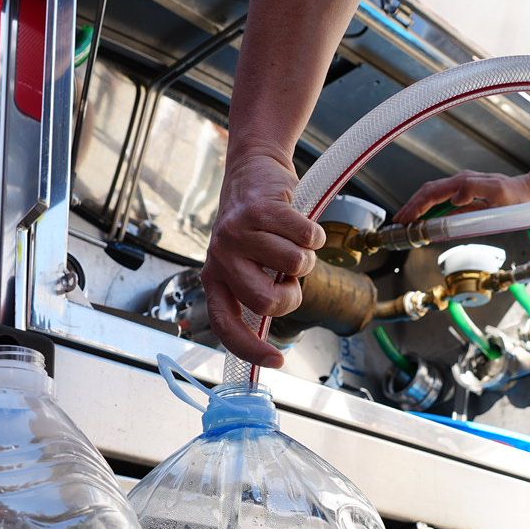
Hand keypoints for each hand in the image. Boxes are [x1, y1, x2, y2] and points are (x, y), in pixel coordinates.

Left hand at [201, 152, 325, 367]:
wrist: (253, 168)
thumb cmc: (256, 225)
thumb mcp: (246, 262)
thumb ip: (256, 291)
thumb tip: (270, 334)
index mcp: (215, 278)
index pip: (226, 326)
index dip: (250, 349)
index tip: (277, 361)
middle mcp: (220, 258)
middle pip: (267, 302)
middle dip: (291, 295)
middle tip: (290, 279)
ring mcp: (237, 233)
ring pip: (294, 266)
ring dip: (305, 256)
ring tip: (292, 241)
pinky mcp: (259, 209)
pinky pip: (307, 237)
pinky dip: (314, 234)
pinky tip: (301, 223)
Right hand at [394, 170, 529, 224]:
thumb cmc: (517, 196)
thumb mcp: (498, 193)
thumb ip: (475, 191)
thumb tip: (453, 198)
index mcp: (464, 183)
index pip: (432, 194)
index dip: (416, 207)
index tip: (405, 220)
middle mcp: (460, 183)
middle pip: (427, 192)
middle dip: (411, 207)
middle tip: (399, 223)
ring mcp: (462, 188)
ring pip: (432, 195)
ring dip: (417, 207)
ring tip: (406, 221)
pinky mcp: (466, 195)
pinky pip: (442, 200)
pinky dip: (428, 208)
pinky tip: (425, 218)